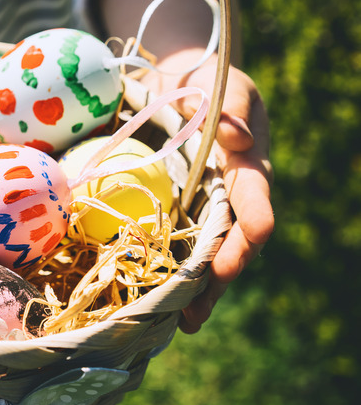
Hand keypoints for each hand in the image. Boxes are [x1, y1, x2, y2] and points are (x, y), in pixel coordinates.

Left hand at [141, 49, 274, 332]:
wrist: (183, 83)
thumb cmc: (209, 82)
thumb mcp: (223, 86)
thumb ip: (230, 109)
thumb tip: (236, 140)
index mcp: (248, 168)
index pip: (254, 208)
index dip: (244, 240)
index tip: (228, 266)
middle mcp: (230, 195)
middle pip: (231, 246)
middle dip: (216, 282)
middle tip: (194, 314)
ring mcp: (206, 204)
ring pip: (205, 253)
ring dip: (193, 289)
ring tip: (177, 322)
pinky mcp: (180, 206)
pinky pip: (177, 241)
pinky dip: (167, 268)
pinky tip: (149, 295)